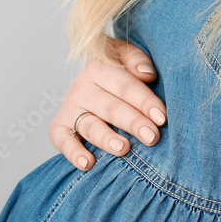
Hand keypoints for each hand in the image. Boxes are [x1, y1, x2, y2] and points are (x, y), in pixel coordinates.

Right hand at [51, 38, 166, 171]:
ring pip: (91, 126)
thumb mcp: (124, 57)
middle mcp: (81, 88)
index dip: (144, 102)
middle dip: (132, 122)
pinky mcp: (59, 127)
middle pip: (110, 108)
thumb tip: (146, 74)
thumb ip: (136, 60)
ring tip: (123, 148)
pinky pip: (63, 141)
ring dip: (107, 139)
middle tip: (151, 137)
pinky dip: (73, 153)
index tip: (161, 118)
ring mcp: (69, 109)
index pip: (125, 86)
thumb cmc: (115, 75)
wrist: (88, 85)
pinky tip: (87, 164)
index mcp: (98, 68)